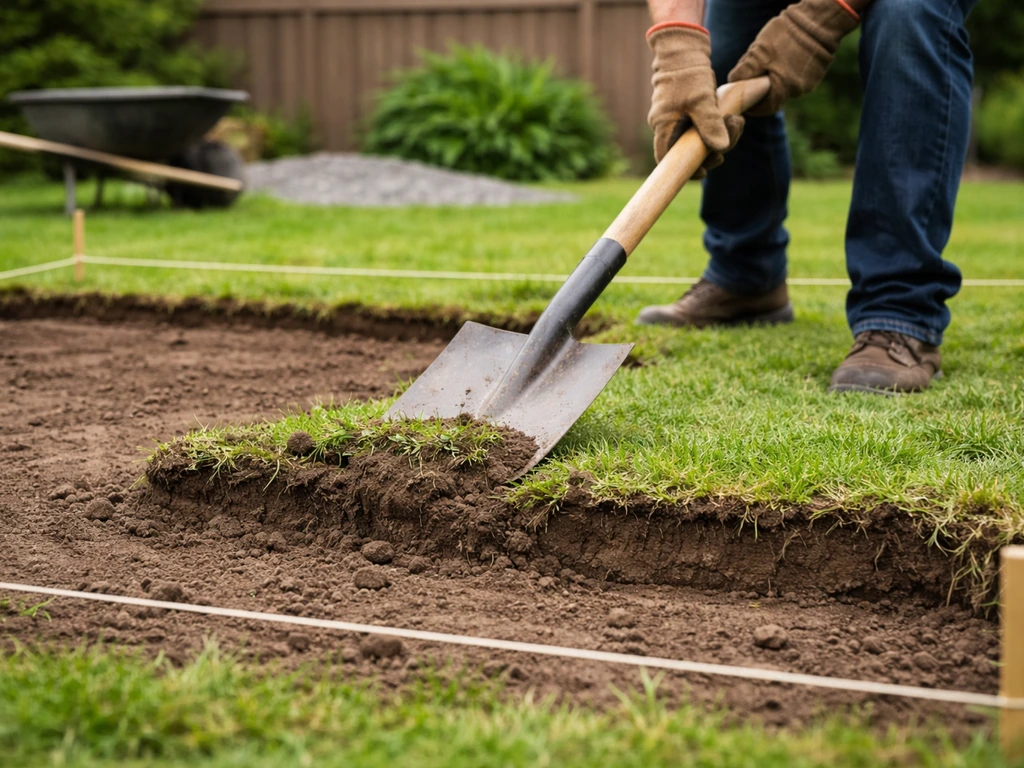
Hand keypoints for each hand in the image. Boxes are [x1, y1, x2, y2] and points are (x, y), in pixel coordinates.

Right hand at [647, 23, 744, 175]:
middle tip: (729, 144)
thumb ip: (710, 125)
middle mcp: (667, 126)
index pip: (666, 159)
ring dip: (719, 138)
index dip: (683, 171)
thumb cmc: (688, 74)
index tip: (704, 172)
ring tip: (737, 122)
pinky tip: (730, 119)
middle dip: (711, 152)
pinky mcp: (687, 113)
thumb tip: (721, 148)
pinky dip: (716, 128)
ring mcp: (676, 120)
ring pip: (697, 141)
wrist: (683, 50)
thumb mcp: (702, 100)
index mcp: (663, 126)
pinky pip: (701, 129)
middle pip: (686, 153)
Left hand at [728, 0, 860, 115]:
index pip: (765, 108)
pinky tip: (785, 57)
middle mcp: (797, 90)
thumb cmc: (787, 35)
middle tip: (754, 77)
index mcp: (782, 88)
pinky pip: (797, 77)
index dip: (753, 106)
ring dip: (776, 79)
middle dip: (763, 90)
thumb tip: (733, 82)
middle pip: (775, 96)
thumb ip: (745, 71)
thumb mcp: (758, 51)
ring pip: (786, 86)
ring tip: (770, 62)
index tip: (744, 101)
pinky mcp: (817, 73)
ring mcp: (809, 82)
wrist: (819, 20)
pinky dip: (788, 72)